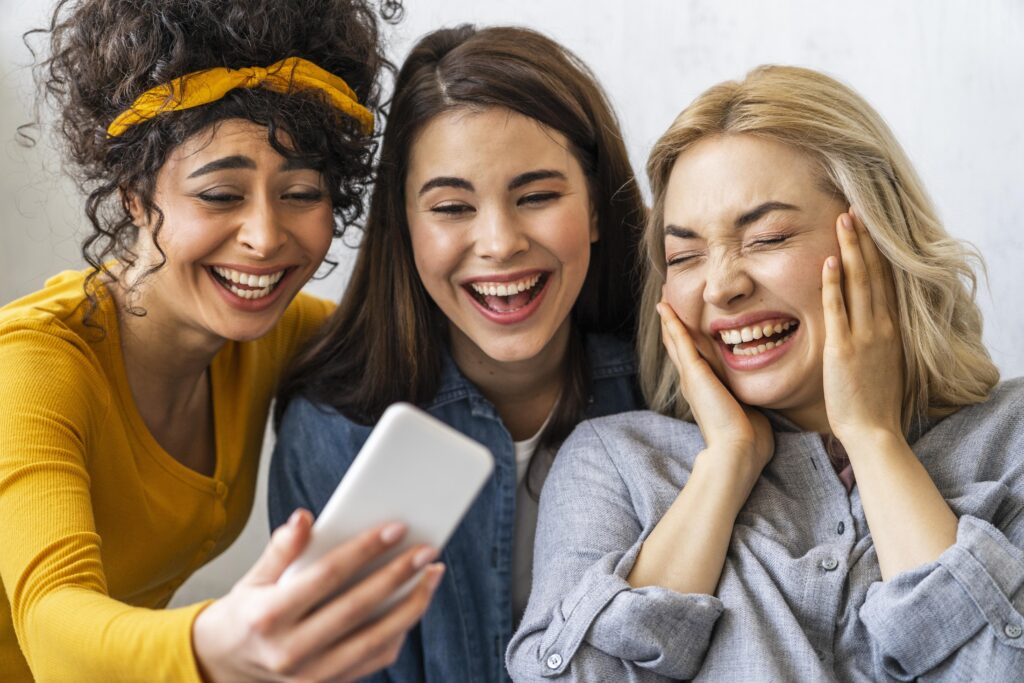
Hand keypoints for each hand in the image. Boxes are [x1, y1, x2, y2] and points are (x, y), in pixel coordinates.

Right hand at [192, 510, 443, 682]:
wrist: (223, 667)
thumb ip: (281, 549)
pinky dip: (398, 633)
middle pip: (357, 608)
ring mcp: (310, 676)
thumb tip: (304, 518)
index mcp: (267, 616)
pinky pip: (373, 660)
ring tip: (432, 575)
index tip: (397, 528)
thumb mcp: (252, 579)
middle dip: (398, 576)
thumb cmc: (245, 614)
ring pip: (374, 640)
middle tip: (428, 550)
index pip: (326, 576)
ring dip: (410, 606)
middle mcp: (289, 651)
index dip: (365, 550)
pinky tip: (412, 605)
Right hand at [657, 300, 773, 471]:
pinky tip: (666, 309)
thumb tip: (762, 407)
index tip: (687, 330)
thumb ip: (752, 405)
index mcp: (707, 394)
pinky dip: (672, 324)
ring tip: (662, 303)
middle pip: (679, 350)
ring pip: (676, 343)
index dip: (690, 346)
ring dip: (669, 322)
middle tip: (666, 308)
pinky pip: (680, 342)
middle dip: (673, 329)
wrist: (739, 451)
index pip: (696, 364)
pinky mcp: (694, 373)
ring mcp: (692, 378)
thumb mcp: (751, 415)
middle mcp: (695, 385)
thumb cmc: (750, 442)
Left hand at [821, 208, 904, 445]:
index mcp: (889, 329)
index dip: (876, 252)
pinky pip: (838, 310)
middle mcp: (881, 327)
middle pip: (874, 273)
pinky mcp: (843, 349)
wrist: (874, 430)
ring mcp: (864, 336)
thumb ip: (874, 339)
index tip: (868, 227)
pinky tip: (828, 262)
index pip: (884, 281)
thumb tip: (867, 324)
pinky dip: (834, 285)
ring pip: (859, 283)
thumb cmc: (873, 401)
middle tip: (854, 210)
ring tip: (844, 221)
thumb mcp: (881, 362)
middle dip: (863, 240)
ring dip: (850, 250)